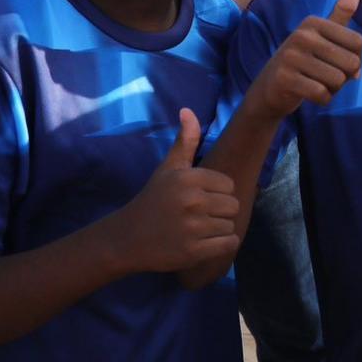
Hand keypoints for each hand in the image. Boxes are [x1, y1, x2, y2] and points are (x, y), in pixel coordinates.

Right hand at [110, 108, 241, 272]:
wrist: (128, 238)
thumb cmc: (153, 199)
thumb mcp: (168, 168)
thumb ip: (184, 141)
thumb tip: (188, 110)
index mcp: (188, 178)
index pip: (228, 185)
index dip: (216, 193)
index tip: (197, 198)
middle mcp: (192, 201)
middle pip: (233, 205)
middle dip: (219, 212)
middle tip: (197, 216)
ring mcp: (193, 228)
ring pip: (230, 225)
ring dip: (218, 229)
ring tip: (197, 229)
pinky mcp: (194, 251)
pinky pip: (229, 244)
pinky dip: (221, 245)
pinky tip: (204, 242)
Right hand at [244, 0, 361, 118]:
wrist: (269, 91)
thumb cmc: (305, 62)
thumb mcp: (323, 35)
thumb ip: (341, 11)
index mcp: (313, 22)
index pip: (358, 43)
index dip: (355, 60)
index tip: (335, 61)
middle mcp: (301, 35)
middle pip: (351, 63)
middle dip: (344, 77)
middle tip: (323, 75)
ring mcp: (291, 56)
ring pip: (338, 80)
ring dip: (332, 89)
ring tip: (314, 83)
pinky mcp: (285, 78)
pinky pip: (323, 94)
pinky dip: (322, 100)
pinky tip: (308, 94)